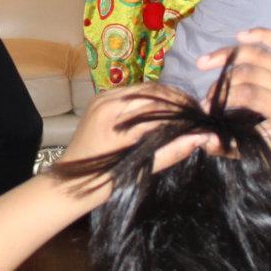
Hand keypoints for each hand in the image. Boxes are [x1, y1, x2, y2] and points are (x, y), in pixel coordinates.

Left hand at [63, 85, 210, 195]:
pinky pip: (132, 92)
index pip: (157, 109)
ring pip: (143, 88)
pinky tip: (165, 106)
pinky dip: (151, 97)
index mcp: (113, 120)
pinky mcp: (101, 99)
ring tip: (186, 107)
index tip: (201, 119)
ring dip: (166, 96)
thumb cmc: (102, 182)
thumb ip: (169, 152)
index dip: (182, 113)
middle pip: (151, 93)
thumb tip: (200, 138)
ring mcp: (102, 98)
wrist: (69, 181)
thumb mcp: (138, 170)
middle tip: (197, 110)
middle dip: (177, 100)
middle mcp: (106, 102)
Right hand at [196, 30, 270, 166]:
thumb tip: (202, 138)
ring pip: (256, 53)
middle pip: (248, 71)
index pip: (247, 93)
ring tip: (205, 62)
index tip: (206, 109)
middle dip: (221, 82)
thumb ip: (228, 146)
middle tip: (207, 96)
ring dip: (228, 56)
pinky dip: (261, 34)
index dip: (222, 98)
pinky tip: (240, 36)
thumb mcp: (257, 154)